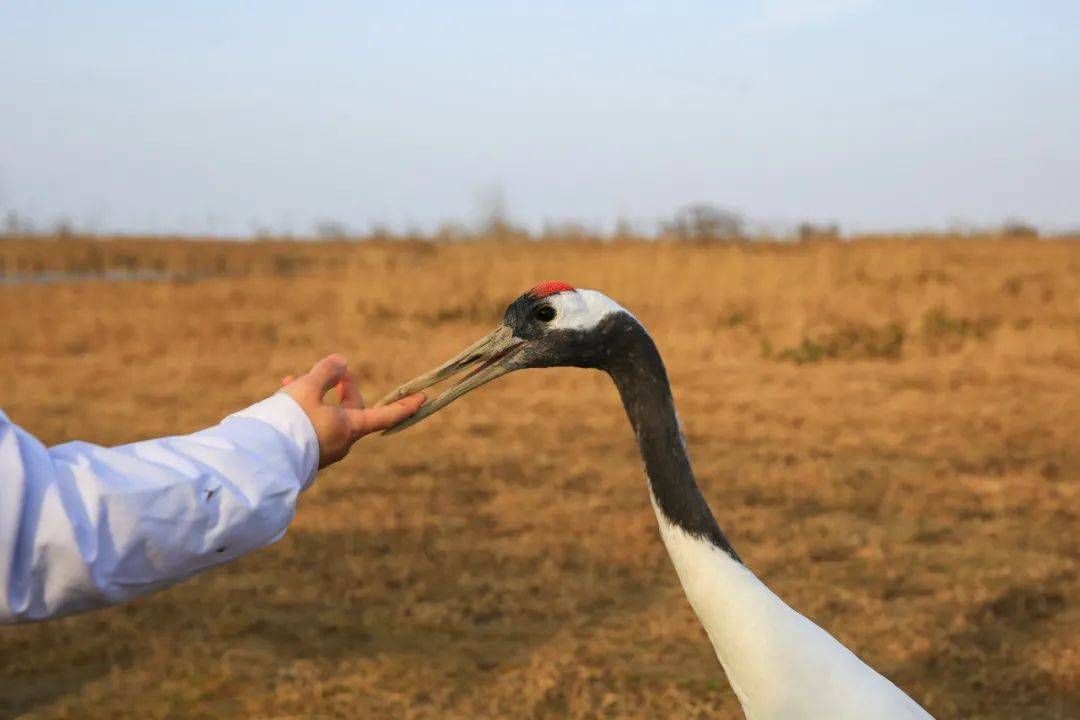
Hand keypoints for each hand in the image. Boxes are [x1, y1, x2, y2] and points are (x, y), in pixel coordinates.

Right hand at [280, 354, 424, 468]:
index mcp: (350, 428)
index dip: (405, 404)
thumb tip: (341, 363)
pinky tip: (282, 396)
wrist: (260, 459)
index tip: (423, 397)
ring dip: (312, 397)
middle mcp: (341, 442)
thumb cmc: (289, 421)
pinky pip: (310, 427)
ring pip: (325, 416)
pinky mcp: (306, 455)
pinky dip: (302, 411)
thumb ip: (326, 372)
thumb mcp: (307, 388)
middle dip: (341, 387)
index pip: (386, 415)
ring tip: (291, 381)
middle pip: (351, 410)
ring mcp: (323, 451)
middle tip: (333, 371)